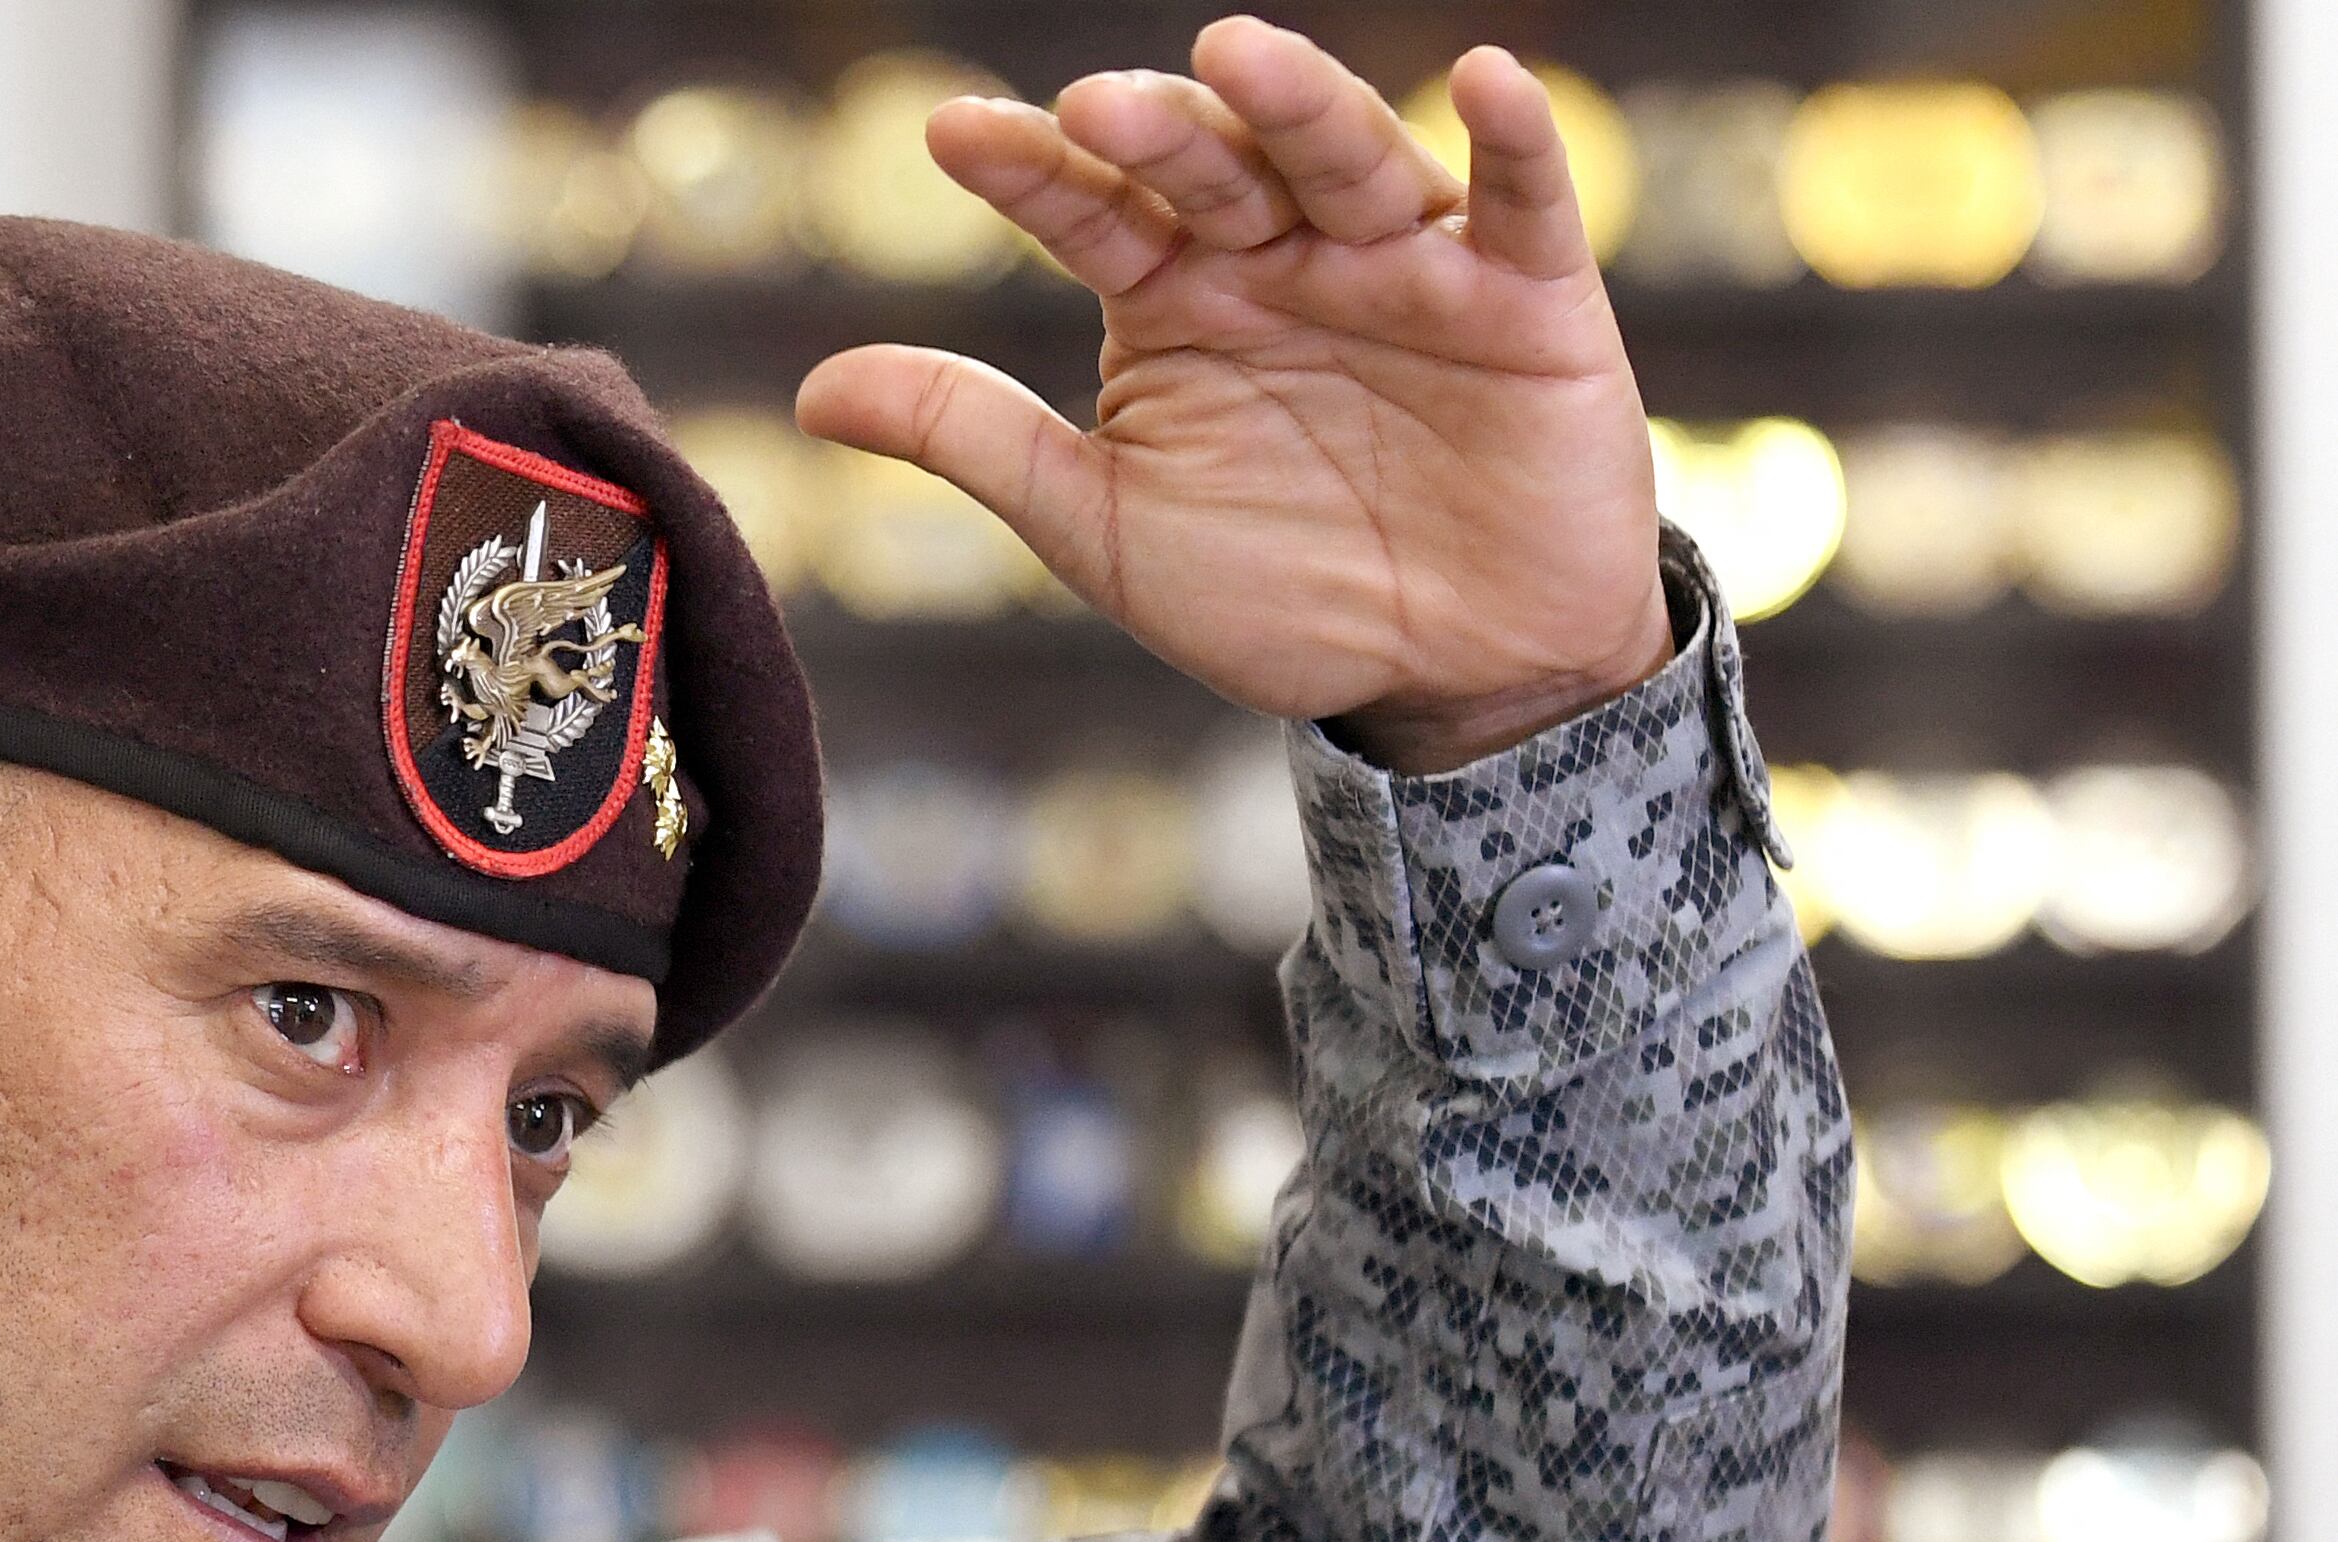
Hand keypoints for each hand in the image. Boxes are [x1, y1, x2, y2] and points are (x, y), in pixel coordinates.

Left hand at [794, 19, 1673, 773]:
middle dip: (1156, 134)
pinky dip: (1513, 141)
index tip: (953, 138)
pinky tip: (1482, 81)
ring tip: (1234, 60)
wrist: (1455, 680)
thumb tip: (813, 388)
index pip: (1091, 213)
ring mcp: (1406, 266)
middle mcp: (1284, 259)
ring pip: (1347, 157)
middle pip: (1213, 167)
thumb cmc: (1282, 595)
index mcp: (1178, 300)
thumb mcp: (1107, 529)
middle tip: (1091, 111)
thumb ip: (978, 443)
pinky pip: (1525, 202)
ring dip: (1295, 104)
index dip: (1029, 173)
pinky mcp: (1530, 297)